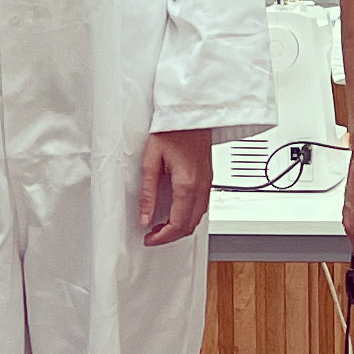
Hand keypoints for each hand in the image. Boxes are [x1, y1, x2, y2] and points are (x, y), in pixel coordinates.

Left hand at [139, 128, 213, 245]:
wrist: (190, 114)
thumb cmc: (172, 131)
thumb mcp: (150, 161)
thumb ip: (148, 193)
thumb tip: (145, 216)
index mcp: (186, 184)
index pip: (178, 224)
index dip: (162, 237)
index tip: (149, 238)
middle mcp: (201, 187)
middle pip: (190, 225)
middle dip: (171, 236)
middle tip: (153, 234)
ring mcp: (207, 184)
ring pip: (198, 218)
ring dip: (180, 227)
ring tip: (161, 225)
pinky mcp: (208, 180)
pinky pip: (202, 207)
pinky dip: (188, 216)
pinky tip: (175, 211)